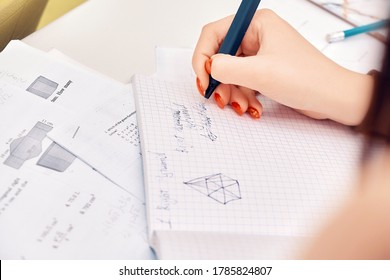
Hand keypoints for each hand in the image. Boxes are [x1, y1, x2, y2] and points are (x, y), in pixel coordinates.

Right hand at [192, 9, 373, 124]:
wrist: (332, 99)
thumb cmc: (306, 79)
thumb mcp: (260, 73)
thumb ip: (226, 68)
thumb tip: (209, 67)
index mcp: (256, 24)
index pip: (214, 34)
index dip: (203, 57)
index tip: (204, 80)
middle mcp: (257, 36)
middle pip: (221, 57)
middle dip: (220, 81)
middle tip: (221, 99)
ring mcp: (261, 55)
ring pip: (230, 73)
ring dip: (233, 93)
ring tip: (243, 107)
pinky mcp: (264, 71)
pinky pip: (242, 83)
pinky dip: (244, 97)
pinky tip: (254, 108)